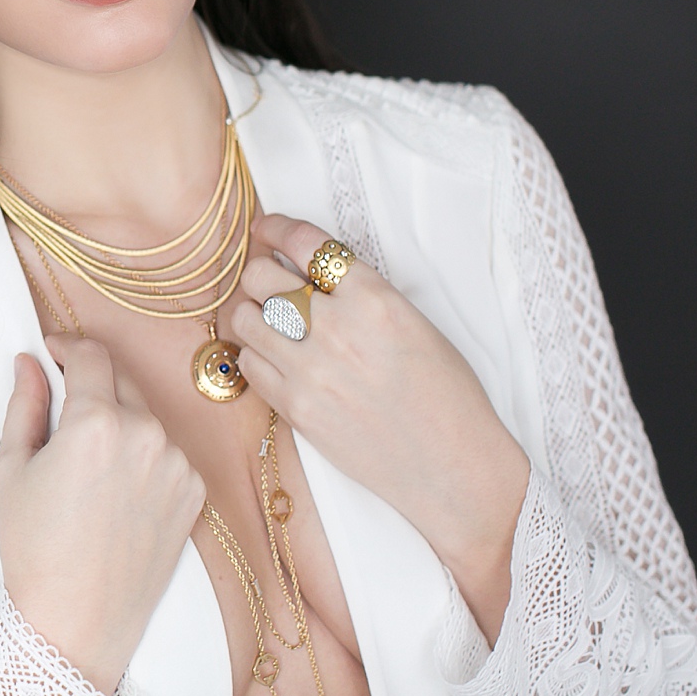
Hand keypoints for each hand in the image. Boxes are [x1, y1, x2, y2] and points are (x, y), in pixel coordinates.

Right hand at [0, 336, 205, 693]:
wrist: (76, 620)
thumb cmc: (35, 548)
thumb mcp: (13, 468)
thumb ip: (25, 403)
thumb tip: (30, 362)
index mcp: (96, 422)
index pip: (91, 353)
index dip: (68, 345)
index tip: (54, 352)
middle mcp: (145, 434)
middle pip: (120, 379)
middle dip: (92, 382)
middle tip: (65, 408)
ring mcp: (176, 464)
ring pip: (144, 417)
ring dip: (119, 421)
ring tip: (89, 464)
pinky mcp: (194, 492)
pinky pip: (166, 452)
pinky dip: (144, 456)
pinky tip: (116, 490)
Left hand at [226, 214, 530, 641]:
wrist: (453, 467)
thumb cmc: (447, 394)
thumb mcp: (415, 322)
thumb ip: (362, 293)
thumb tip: (311, 271)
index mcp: (374, 298)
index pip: (305, 242)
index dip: (277, 228)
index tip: (267, 228)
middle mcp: (337, 328)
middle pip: (261, 276)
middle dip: (260, 272)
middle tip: (266, 281)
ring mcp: (310, 370)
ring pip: (243, 318)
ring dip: (250, 312)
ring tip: (265, 320)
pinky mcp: (295, 408)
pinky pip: (248, 362)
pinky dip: (254, 353)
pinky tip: (272, 358)